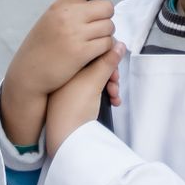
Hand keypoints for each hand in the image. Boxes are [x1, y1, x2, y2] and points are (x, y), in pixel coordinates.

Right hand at [6, 0, 115, 101]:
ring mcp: (75, 34)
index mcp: (60, 5)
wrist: (27, 74)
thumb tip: (91, 2)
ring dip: (106, 34)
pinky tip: (94, 52)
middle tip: (99, 25)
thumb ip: (68, 10)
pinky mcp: (81, 53)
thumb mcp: (49, 20)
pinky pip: (106, 44)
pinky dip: (104, 48)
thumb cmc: (40, 48)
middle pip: (106, 6)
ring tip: (94, 40)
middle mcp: (68, 16)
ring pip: (109, 27)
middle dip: (107, 16)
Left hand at [46, 42, 124, 158]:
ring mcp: (71, 89)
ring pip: (97, 79)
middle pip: (96, 65)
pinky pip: (95, 91)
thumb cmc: (73, 109)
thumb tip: (118, 45)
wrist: (65, 139)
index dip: (107, 55)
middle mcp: (67, 75)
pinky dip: (106, 94)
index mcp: (66, 65)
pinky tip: (112, 101)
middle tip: (115, 82)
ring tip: (114, 94)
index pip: (90, 51)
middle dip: (111, 74)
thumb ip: (107, 61)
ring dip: (111, 85)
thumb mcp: (93, 80)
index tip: (116, 62)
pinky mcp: (77, 102)